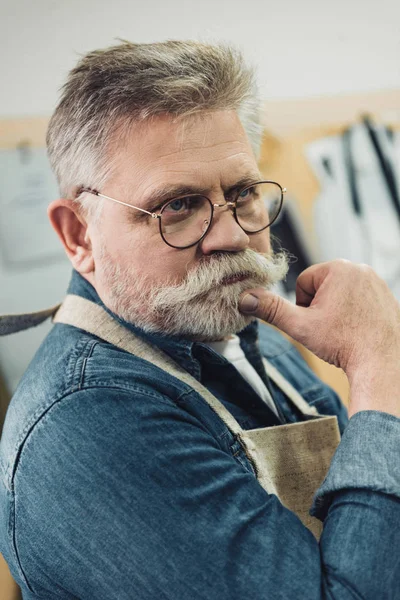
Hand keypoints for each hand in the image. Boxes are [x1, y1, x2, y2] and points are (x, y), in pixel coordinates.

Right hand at [239, 260, 399, 417]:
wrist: (383, 363)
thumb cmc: (346, 343)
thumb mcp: (301, 326)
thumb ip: (271, 309)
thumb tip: (245, 298)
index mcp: (339, 268)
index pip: (303, 282)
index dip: (303, 306)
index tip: (317, 322)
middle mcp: (360, 269)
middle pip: (322, 286)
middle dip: (320, 308)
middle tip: (331, 328)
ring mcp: (376, 281)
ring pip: (339, 295)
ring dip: (335, 312)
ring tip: (345, 330)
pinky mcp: (386, 295)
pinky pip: (357, 300)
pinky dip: (353, 314)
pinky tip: (358, 330)